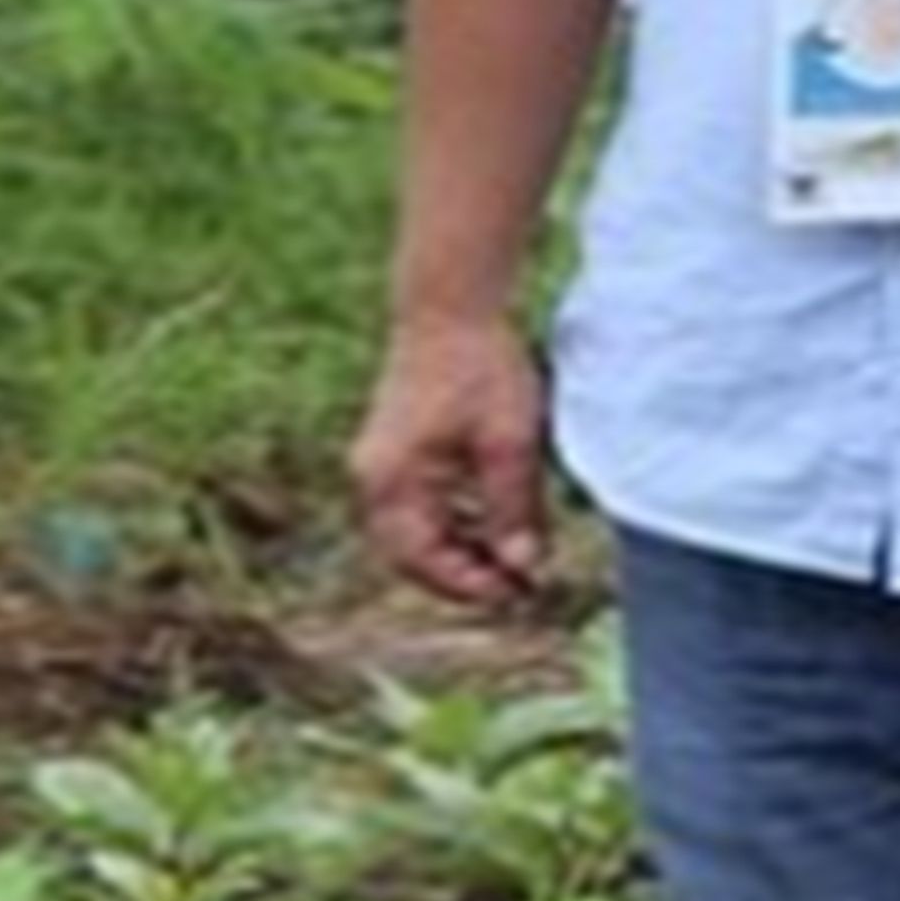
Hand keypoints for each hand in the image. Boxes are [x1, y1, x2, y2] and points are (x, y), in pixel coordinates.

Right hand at [352, 305, 557, 608]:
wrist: (450, 308)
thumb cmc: (480, 369)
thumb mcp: (509, 445)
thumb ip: (514, 511)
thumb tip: (525, 567)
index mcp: (392, 481)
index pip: (422, 561)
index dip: (472, 586)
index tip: (522, 592)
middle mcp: (374, 478)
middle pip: (410, 555)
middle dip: (463, 575)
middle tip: (520, 584)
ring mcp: (380, 464)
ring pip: (414, 534)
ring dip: (459, 551)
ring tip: (513, 553)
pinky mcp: (395, 452)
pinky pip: (416, 508)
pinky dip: (453, 524)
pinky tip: (492, 519)